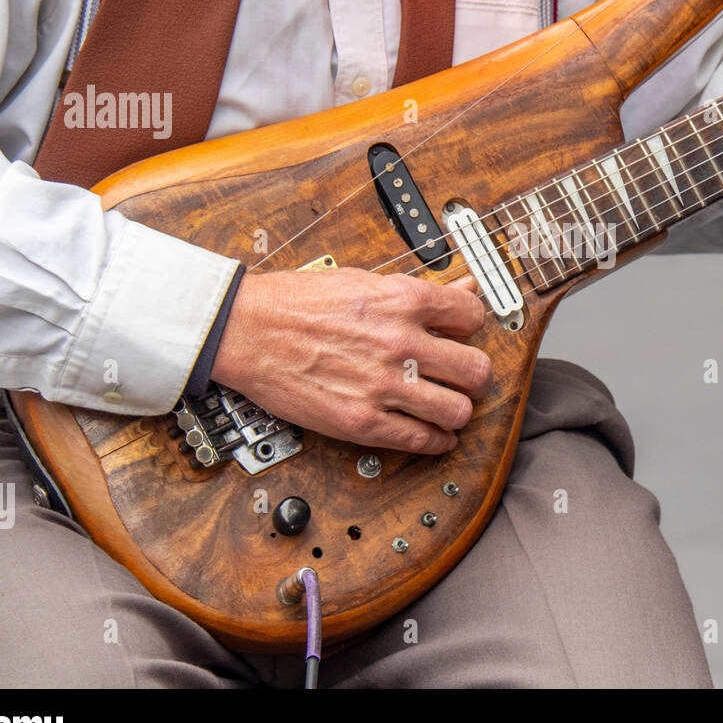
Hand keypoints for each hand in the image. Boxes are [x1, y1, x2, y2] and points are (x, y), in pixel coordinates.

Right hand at [211, 268, 490, 453]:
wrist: (246, 329)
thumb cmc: (295, 302)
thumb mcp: (364, 281)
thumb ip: (420, 292)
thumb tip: (462, 290)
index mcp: (403, 301)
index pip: (473, 317)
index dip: (471, 328)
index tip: (463, 336)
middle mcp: (400, 343)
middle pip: (476, 371)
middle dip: (474, 376)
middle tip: (464, 378)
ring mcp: (384, 385)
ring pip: (458, 411)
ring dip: (457, 411)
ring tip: (448, 407)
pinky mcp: (363, 421)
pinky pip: (422, 440)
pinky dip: (436, 441)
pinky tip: (434, 435)